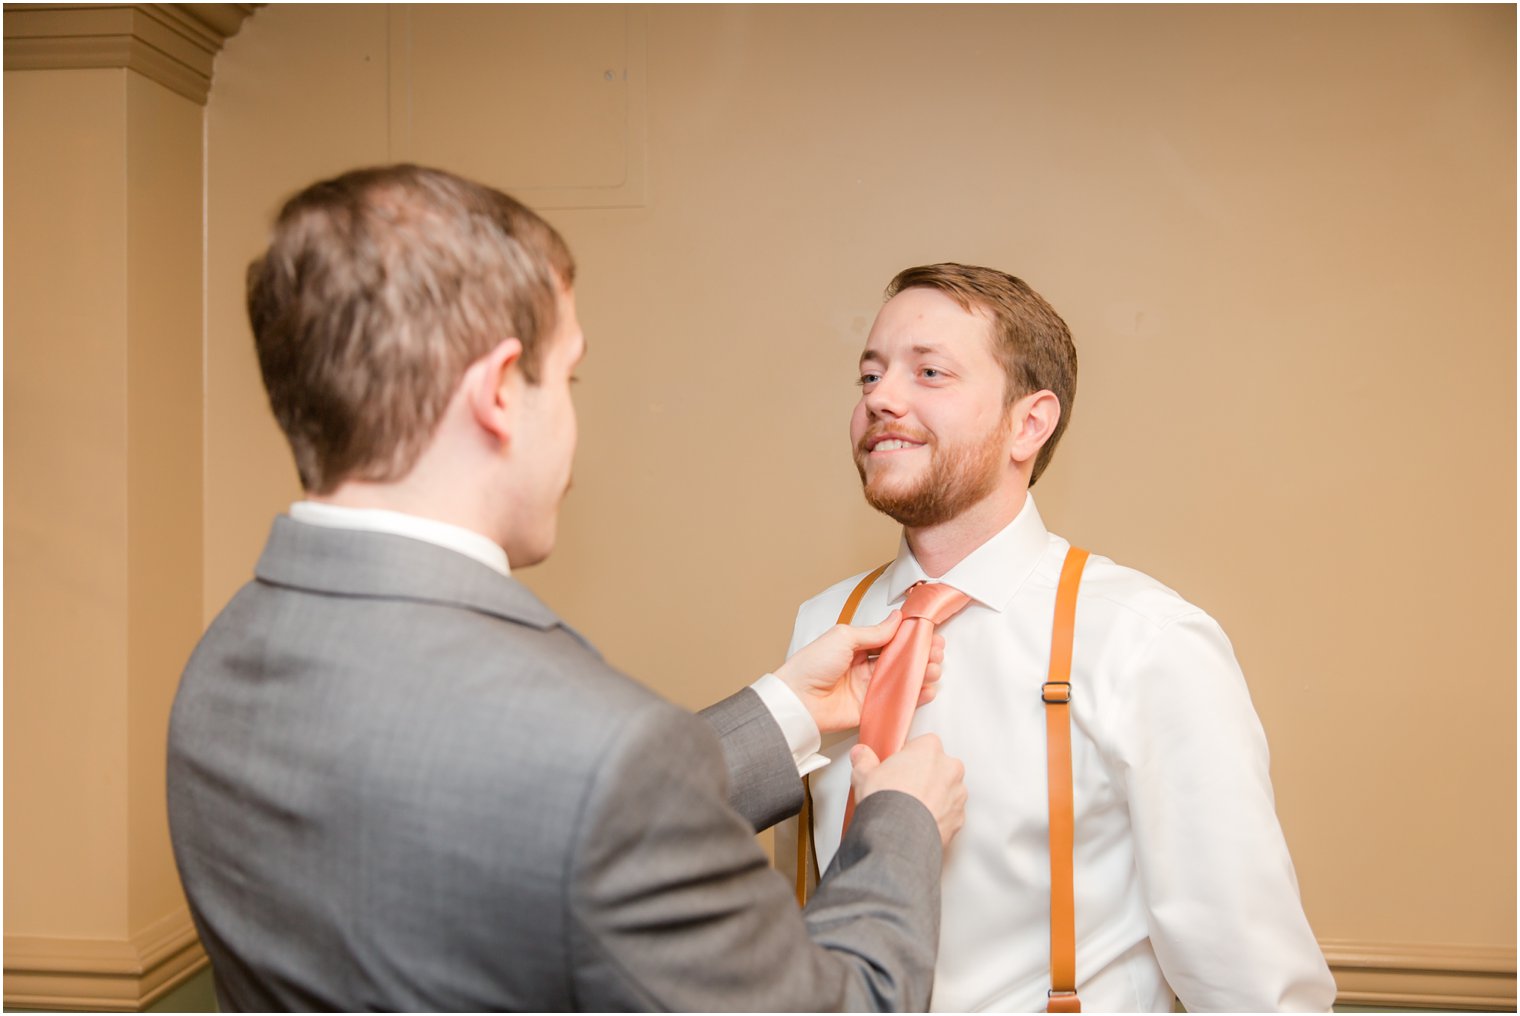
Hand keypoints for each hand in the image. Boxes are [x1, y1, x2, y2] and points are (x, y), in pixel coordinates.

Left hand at [773, 613, 945, 734]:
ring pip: (902, 679)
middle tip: (935, 651)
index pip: (890, 639)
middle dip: (920, 654)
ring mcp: (869, 688)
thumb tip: (895, 619)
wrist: (796, 699)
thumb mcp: (843, 637)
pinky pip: (896, 701)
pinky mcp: (870, 708)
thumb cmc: (811, 665)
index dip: (910, 636)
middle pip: (900, 659)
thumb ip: (874, 632)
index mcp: (857, 646)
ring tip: (933, 668)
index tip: (928, 633)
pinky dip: (914, 696)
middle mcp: (865, 667)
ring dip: (921, 673)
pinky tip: (926, 688)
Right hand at [851, 734, 966, 847]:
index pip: (923, 744)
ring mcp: (957, 794)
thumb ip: (864, 760)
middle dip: (925, 775)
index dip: (909, 756)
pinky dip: (938, 817)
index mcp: (929, 749)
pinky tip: (919, 822)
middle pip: (939, 766)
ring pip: (947, 790)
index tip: (898, 767)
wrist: (898, 835)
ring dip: (934, 796)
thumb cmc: (887, 801)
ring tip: (911, 808)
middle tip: (903, 787)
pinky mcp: (959, 819)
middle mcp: (949, 769)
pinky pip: (949, 814)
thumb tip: (861, 755)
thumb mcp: (865, 774)